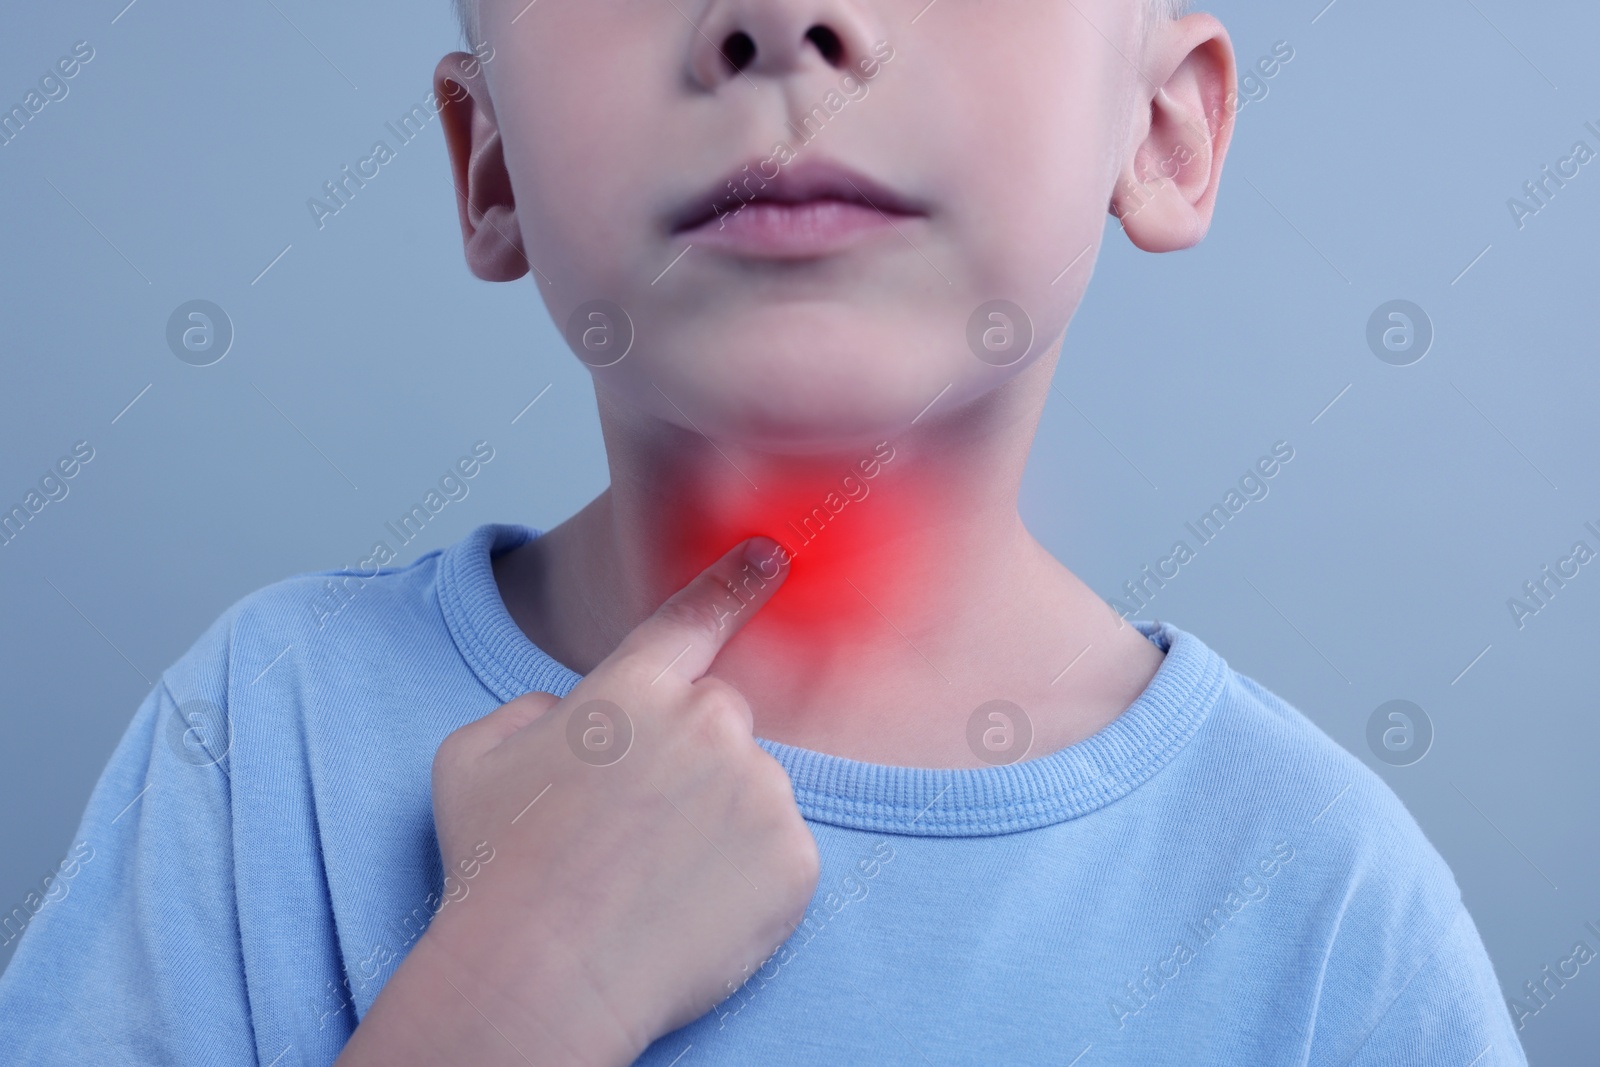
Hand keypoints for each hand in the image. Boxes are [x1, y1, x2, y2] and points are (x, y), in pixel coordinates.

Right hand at [338, 536, 817, 1066]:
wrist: (540, 980)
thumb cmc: (497, 872)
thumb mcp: (471, 760)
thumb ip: (530, 712)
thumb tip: (568, 715)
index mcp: (634, 691)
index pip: (692, 620)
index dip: (733, 582)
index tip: (771, 553)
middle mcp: (709, 724)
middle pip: (719, 722)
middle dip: (688, 761)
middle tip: (633, 830)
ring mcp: (760, 790)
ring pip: (752, 790)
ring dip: (717, 823)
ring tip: (652, 881)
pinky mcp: (794, 858)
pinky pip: (780, 854)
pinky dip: (747, 880)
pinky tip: (690, 909)